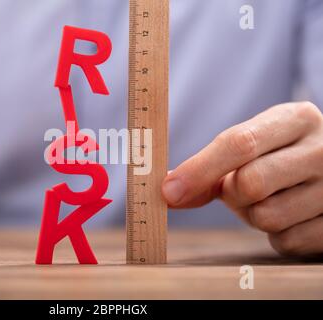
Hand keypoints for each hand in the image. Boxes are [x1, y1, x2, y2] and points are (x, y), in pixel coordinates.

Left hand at [162, 102, 322, 256]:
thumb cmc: (276, 160)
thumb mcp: (250, 150)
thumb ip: (207, 170)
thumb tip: (167, 193)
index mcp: (296, 119)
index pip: (240, 142)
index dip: (199, 169)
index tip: (169, 191)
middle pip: (251, 183)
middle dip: (233, 194)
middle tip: (241, 189)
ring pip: (266, 217)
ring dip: (254, 216)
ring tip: (270, 199)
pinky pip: (285, 242)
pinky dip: (275, 235)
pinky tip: (289, 217)